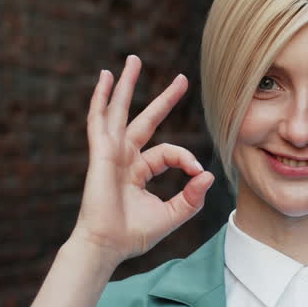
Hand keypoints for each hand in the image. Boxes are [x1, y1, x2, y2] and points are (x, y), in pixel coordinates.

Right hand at [71, 55, 214, 265]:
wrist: (107, 246)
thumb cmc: (133, 235)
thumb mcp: (172, 215)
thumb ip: (192, 197)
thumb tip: (208, 174)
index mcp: (138, 170)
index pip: (169, 151)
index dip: (186, 158)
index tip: (197, 173)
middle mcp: (124, 157)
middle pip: (146, 119)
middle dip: (163, 99)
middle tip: (182, 79)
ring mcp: (111, 153)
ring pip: (120, 111)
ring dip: (125, 85)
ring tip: (132, 60)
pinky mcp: (101, 154)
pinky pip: (99, 120)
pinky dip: (101, 98)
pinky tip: (104, 79)